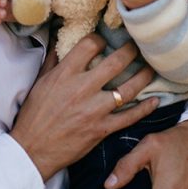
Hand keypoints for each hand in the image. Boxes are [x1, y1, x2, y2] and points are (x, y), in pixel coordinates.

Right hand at [9, 34, 158, 180]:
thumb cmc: (34, 115)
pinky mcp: (102, 129)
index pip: (90, 45)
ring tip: (152, 68)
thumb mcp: (40, 82)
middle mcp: (82, 89)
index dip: (101, 39)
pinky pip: (129, 117)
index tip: (106, 40)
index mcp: (65, 74)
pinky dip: (145, 108)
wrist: (32, 150)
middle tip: (139, 45)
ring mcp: (94, 110)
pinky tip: (155, 100)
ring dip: (144, 76)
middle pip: (116, 62)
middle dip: (131, 51)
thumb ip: (53, 60)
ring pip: (128, 89)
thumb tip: (59, 39)